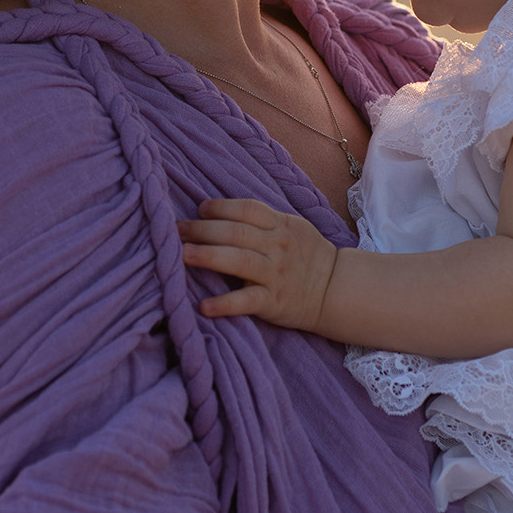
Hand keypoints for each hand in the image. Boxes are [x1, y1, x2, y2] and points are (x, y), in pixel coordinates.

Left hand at [179, 198, 337, 330]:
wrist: (335, 290)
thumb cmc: (307, 256)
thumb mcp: (292, 228)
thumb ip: (263, 220)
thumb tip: (219, 211)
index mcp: (281, 226)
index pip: (247, 210)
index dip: (221, 207)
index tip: (199, 210)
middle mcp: (277, 247)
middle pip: (236, 233)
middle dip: (203, 230)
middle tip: (176, 230)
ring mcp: (275, 275)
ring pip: (238, 261)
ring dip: (207, 256)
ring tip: (182, 255)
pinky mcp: (273, 302)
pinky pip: (247, 301)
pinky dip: (225, 304)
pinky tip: (204, 306)